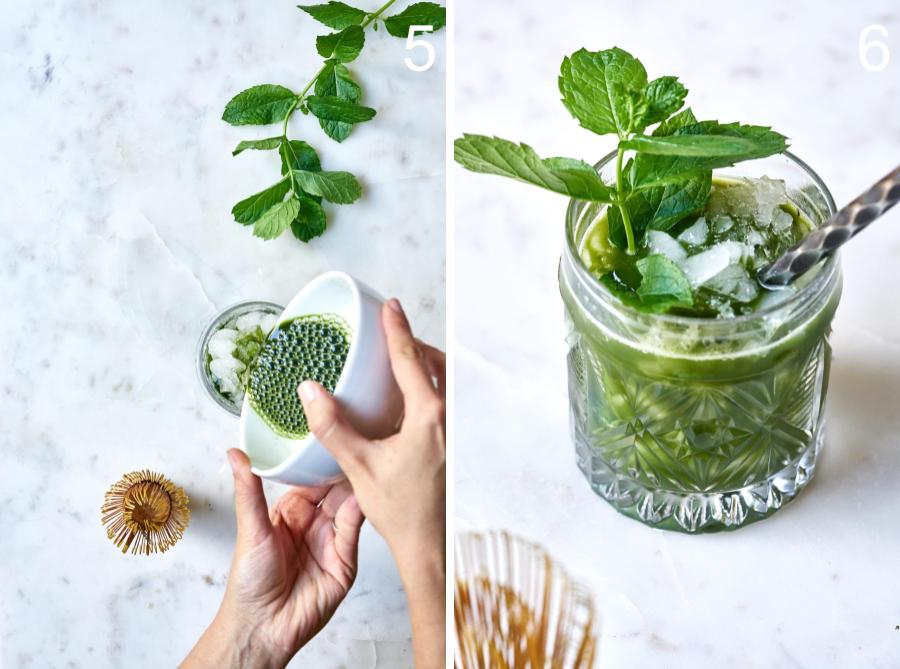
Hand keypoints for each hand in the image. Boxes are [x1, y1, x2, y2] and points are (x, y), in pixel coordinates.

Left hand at [180, 450, 363, 668]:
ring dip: (355, 489)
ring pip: (349, 508)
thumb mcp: (250, 529)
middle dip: (344, 472)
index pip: (312, 480)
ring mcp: (331, 542)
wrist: (261, 627)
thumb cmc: (249, 584)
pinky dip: (358, 515)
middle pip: (335, 491)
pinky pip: (354, 533)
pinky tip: (359, 500)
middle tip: (352, 446)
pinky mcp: (345, 562)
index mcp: (291, 513)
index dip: (321, 462)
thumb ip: (249, 490)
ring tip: (359, 467)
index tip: (330, 437)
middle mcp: (314, 525)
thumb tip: (237, 454)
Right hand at [298, 298, 444, 667]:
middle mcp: (449, 418)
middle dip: (414, 345)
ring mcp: (456, 430)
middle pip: (436, 364)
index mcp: (429, 416)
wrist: (431, 546)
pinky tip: (406, 402)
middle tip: (390, 335)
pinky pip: (446, 400)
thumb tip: (310, 392)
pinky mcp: (455, 442)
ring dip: (424, 366)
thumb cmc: (400, 512)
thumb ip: (333, 427)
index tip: (389, 305)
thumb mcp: (359, 466)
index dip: (397, 330)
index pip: (411, 360)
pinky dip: (430, 388)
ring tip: (397, 364)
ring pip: (445, 382)